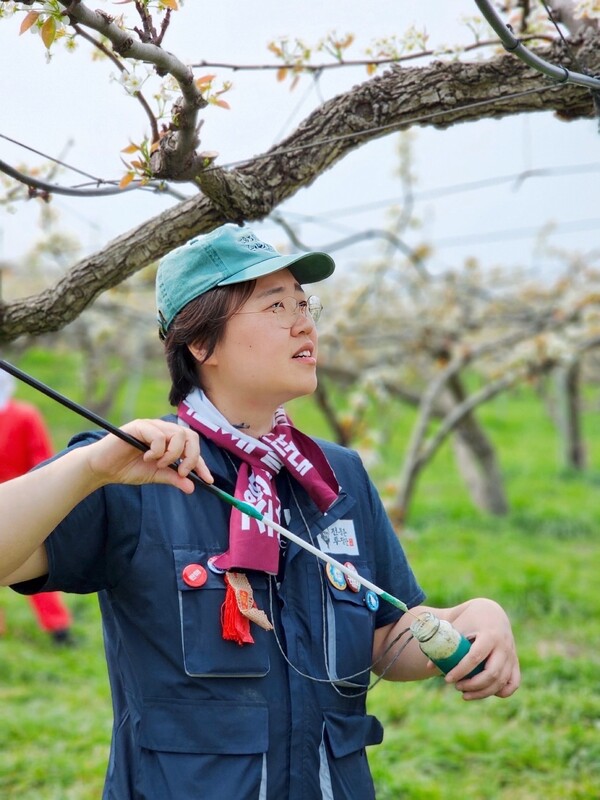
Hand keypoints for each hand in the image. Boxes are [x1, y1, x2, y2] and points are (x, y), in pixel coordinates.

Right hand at [85, 419, 212, 492]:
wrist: (104, 468)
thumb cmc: (128, 469)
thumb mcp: (156, 475)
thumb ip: (173, 478)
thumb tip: (192, 487)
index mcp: (169, 440)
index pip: (192, 447)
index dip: (201, 463)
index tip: (208, 480)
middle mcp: (163, 429)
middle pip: (190, 436)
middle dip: (190, 457)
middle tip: (182, 472)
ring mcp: (152, 426)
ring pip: (177, 434)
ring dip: (172, 454)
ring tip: (159, 464)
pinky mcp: (140, 426)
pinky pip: (159, 436)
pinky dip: (157, 450)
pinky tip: (146, 457)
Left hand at [438, 598, 520, 700]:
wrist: (490, 612)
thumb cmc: (470, 619)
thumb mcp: (457, 626)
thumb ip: (445, 644)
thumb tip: (429, 666)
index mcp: (489, 634)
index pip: (475, 657)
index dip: (461, 671)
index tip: (447, 679)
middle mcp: (504, 646)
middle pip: (492, 673)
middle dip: (473, 685)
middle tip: (456, 686)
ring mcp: (511, 655)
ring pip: (502, 682)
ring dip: (483, 692)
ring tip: (464, 694)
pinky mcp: (514, 661)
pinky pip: (514, 682)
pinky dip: (502, 692)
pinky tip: (486, 692)